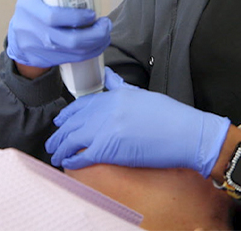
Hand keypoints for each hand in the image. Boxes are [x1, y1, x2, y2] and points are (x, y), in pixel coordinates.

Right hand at [6, 0, 110, 68]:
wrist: (17, 39)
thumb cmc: (30, 11)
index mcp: (28, 8)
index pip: (53, 17)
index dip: (76, 18)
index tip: (92, 14)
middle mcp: (32, 31)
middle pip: (68, 39)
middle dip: (93, 34)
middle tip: (105, 25)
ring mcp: (39, 49)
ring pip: (73, 52)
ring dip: (95, 44)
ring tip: (105, 34)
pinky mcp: (47, 60)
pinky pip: (72, 59)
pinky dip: (89, 53)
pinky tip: (97, 45)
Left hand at [45, 68, 229, 176]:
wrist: (187, 134)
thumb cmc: (170, 116)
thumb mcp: (141, 93)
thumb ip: (120, 86)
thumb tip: (110, 77)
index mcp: (113, 96)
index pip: (83, 105)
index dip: (69, 115)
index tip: (61, 121)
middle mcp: (106, 110)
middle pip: (75, 122)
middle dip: (60, 133)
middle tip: (53, 141)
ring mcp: (106, 129)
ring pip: (74, 139)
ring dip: (62, 148)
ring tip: (55, 155)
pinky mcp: (110, 149)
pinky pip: (84, 155)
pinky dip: (73, 160)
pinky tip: (68, 163)